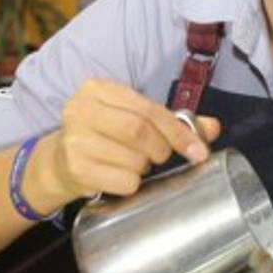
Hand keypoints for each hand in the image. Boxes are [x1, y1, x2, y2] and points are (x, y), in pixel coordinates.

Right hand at [33, 79, 220, 202]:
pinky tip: (119, 177)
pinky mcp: (75, 168)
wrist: (60, 162)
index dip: (178, 132)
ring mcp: (75, 140)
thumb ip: (173, 121)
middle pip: (140, 132)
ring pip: (134, 159)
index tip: (199, 152)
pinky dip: (132, 184)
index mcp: (98, 89)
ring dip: (143, 168)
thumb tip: (213, 127)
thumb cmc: (105, 136)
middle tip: (160, 157)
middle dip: (161, 149)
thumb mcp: (135, 119)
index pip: (149, 109)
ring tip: (132, 164)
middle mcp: (81, 109)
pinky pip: (123, 181)